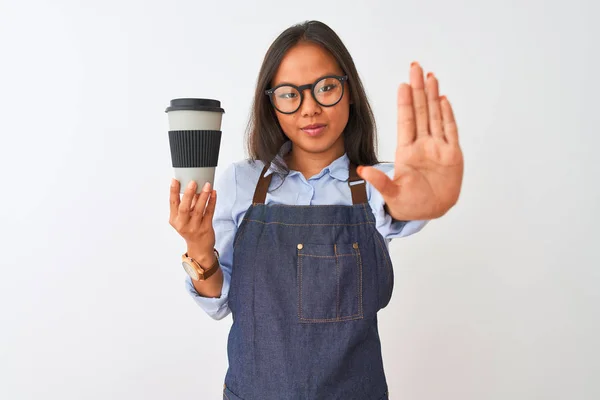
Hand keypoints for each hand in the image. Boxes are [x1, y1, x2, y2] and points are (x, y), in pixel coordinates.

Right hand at [169, 179, 216, 262]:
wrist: (199, 247)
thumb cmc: (190, 228)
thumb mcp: (184, 218)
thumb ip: (187, 203)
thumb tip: (192, 185)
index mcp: (175, 220)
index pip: (172, 203)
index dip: (173, 191)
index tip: (174, 180)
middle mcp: (183, 224)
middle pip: (184, 208)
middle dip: (189, 194)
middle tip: (193, 182)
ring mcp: (194, 227)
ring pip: (198, 210)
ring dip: (203, 196)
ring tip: (207, 185)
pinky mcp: (206, 229)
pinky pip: (209, 213)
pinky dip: (212, 202)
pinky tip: (214, 193)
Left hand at [357, 62, 463, 219]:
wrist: (429, 212)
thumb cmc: (408, 203)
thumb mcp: (391, 193)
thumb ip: (379, 181)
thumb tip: (362, 172)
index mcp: (406, 151)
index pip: (405, 121)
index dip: (405, 102)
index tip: (403, 84)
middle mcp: (422, 145)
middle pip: (421, 111)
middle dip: (419, 90)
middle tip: (416, 67)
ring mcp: (437, 148)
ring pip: (436, 116)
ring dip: (433, 97)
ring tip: (431, 77)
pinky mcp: (452, 155)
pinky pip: (450, 131)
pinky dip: (448, 115)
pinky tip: (444, 99)